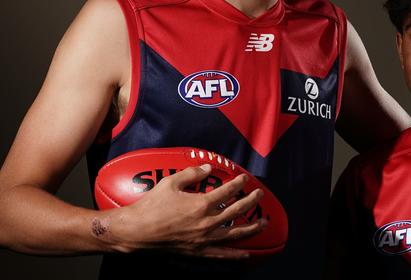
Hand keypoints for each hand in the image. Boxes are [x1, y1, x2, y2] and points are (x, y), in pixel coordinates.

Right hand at [104, 164, 265, 258]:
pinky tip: (245, 254)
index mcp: (201, 204)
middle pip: (236, 210)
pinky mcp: (197, 251)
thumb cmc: (151, 206)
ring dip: (251, 228)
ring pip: (234, 233)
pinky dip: (234, 254)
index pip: (227, 191)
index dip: (238, 183)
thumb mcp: (171, 182)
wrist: (136, 231)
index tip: (245, 178)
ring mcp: (203, 239)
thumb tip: (208, 168)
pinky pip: (220, 254)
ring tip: (263, 223)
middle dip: (251, 201)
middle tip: (260, 194)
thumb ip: (192, 173)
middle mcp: (206, 222)